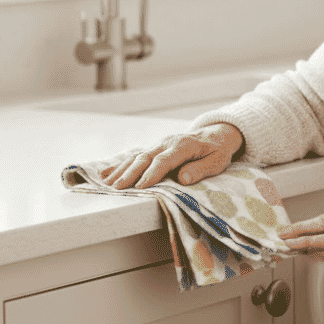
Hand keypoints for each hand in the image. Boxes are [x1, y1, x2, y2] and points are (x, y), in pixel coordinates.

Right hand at [99, 122, 244, 189]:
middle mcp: (168, 142)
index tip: (141, 187)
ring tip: (108, 184)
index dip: (152, 173)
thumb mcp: (217, 161)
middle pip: (145, 158)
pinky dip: (121, 164)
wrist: (216, 134)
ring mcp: (159, 144)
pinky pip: (135, 155)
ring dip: (122, 170)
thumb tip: (183, 179)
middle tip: (118, 188)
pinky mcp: (155, 148)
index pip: (165, 160)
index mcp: (184, 145)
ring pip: (137, 156)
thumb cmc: (217, 151)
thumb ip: (201, 169)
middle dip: (130, 173)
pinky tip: (106, 173)